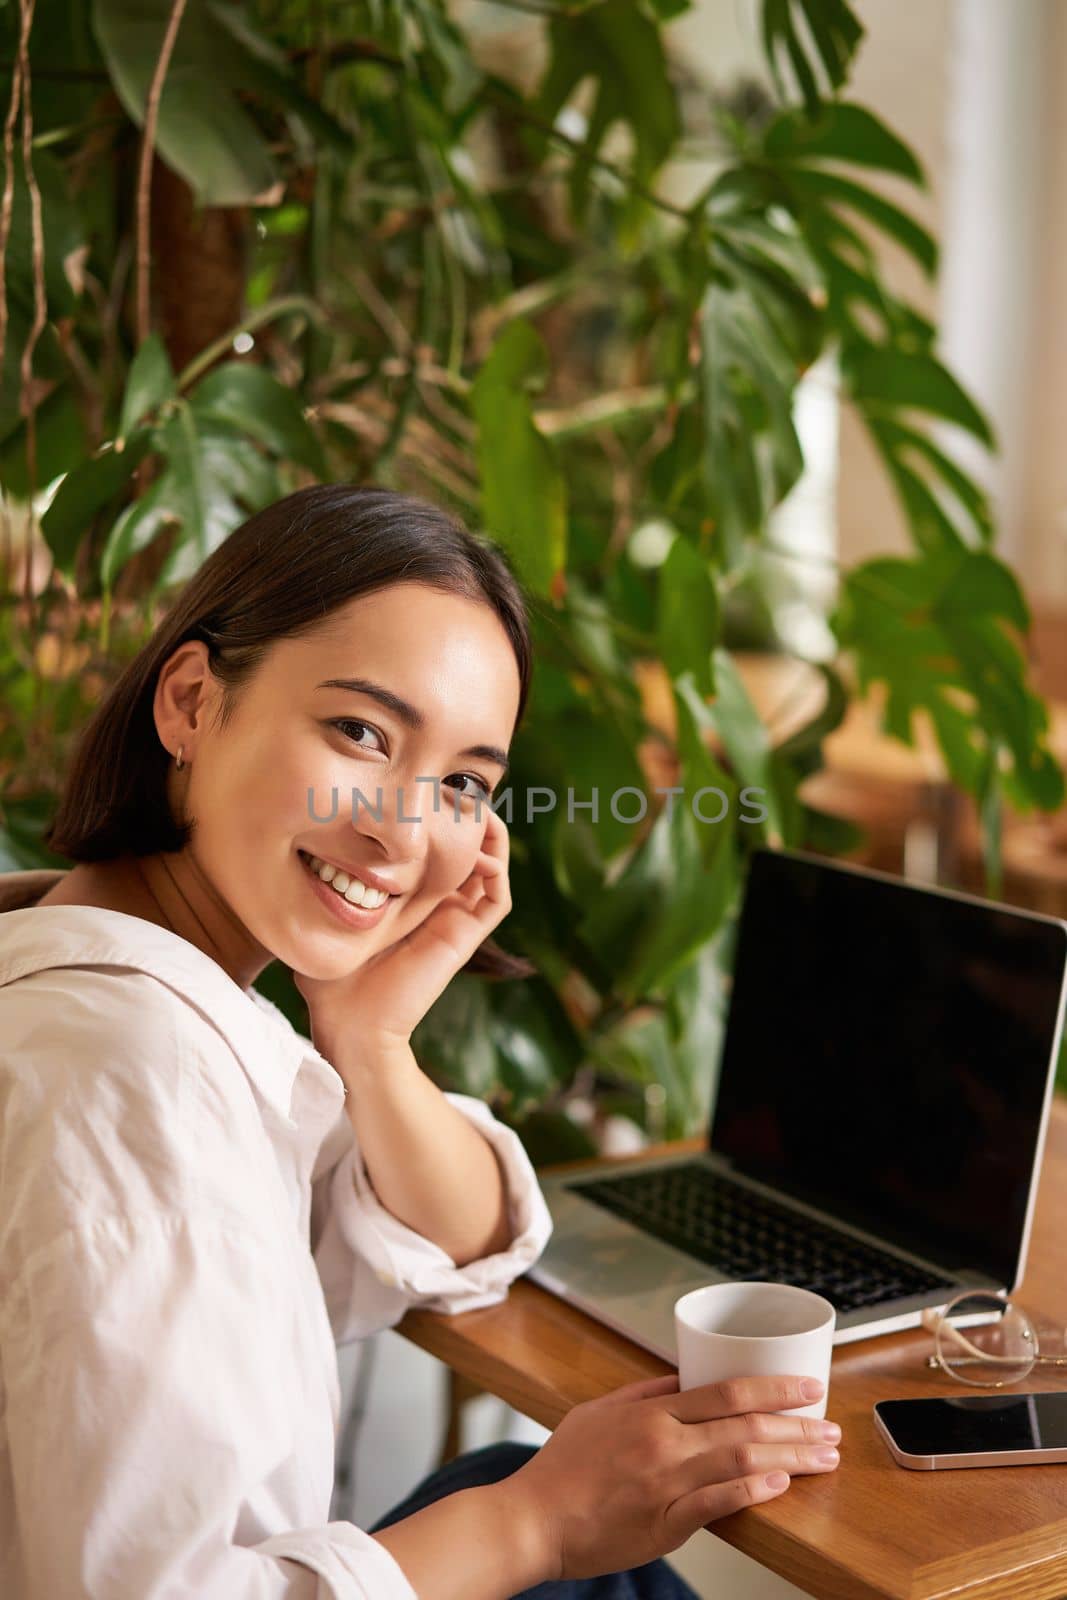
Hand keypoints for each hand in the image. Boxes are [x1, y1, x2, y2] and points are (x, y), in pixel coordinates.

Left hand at [293, 807, 510, 1061]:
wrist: (348, 1024)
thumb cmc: (328, 975)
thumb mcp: (320, 913)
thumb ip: (318, 880)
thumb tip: (295, 838)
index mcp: (409, 896)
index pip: (435, 846)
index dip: (436, 813)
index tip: (421, 785)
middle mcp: (438, 903)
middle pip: (468, 847)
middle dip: (465, 812)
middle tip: (452, 784)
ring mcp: (455, 919)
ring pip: (490, 866)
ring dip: (488, 833)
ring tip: (472, 805)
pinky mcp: (464, 936)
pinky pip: (496, 898)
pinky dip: (496, 868)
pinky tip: (476, 846)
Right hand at [497, 1373, 840, 1581]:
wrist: (534, 1519)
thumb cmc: (563, 1467)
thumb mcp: (600, 1412)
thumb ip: (647, 1393)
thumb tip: (687, 1376)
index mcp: (651, 1414)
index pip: (726, 1391)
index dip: (774, 1387)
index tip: (808, 1385)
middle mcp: (665, 1444)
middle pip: (746, 1426)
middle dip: (798, 1425)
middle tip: (831, 1427)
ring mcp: (668, 1485)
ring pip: (744, 1463)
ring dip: (792, 1458)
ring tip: (824, 1458)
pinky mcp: (667, 1524)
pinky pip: (721, 1504)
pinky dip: (756, 1492)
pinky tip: (782, 1485)